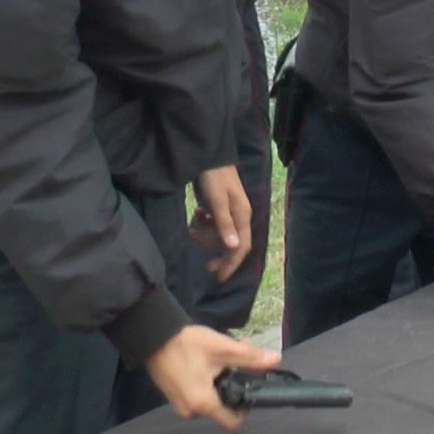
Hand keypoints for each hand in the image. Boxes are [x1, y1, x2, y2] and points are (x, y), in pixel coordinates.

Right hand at [145, 324, 279, 431]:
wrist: (154, 335)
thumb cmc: (188, 344)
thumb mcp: (224, 349)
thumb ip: (250, 358)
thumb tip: (276, 360)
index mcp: (203, 404)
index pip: (232, 423)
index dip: (246, 408)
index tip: (250, 388)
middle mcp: (191, 411)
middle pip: (223, 406)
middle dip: (234, 383)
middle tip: (239, 361)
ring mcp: (180, 404)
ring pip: (211, 397)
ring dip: (222, 378)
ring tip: (228, 353)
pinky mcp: (175, 395)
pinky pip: (198, 393)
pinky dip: (208, 379)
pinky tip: (212, 358)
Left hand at [194, 166, 251, 282]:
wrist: (209, 155)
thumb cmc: (214, 178)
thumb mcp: (217, 202)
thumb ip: (224, 225)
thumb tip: (234, 248)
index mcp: (242, 216)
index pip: (240, 248)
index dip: (231, 265)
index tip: (218, 278)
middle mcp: (240, 215)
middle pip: (233, 244)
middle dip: (219, 255)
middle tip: (206, 267)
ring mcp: (231, 210)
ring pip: (222, 234)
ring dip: (207, 236)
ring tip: (192, 230)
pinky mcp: (221, 205)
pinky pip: (215, 222)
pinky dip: (205, 224)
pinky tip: (196, 214)